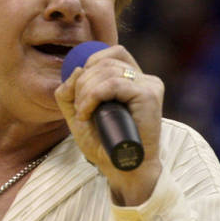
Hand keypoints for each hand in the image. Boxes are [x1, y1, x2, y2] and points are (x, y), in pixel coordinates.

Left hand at [54, 44, 163, 205]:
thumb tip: (78, 69)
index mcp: (132, 79)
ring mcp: (148, 85)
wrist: (121, 167)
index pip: (111, 53)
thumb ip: (71, 91)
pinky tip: (87, 113)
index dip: (89, 65)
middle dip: (82, 83)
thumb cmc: (103, 143)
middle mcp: (144, 79)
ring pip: (107, 71)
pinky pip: (114, 84)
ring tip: (83, 113)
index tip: (79, 93)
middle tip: (79, 108)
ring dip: (85, 92)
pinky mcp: (149, 95)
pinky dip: (93, 96)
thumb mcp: (78, 113)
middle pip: (104, 62)